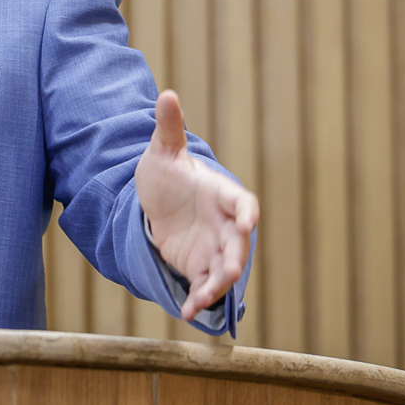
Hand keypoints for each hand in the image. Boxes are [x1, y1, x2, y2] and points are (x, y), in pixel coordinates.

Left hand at [135, 90, 258, 320]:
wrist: (156, 200)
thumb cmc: (167, 172)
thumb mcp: (162, 149)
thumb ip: (169, 127)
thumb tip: (167, 93)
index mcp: (223, 193)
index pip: (242, 202)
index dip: (246, 210)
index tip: (248, 218)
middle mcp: (225, 224)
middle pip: (239, 243)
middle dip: (236, 258)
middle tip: (231, 273)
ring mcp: (215, 248)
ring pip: (225, 270)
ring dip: (218, 286)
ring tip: (203, 299)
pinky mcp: (200, 266)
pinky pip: (204, 285)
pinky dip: (199, 298)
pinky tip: (187, 312)